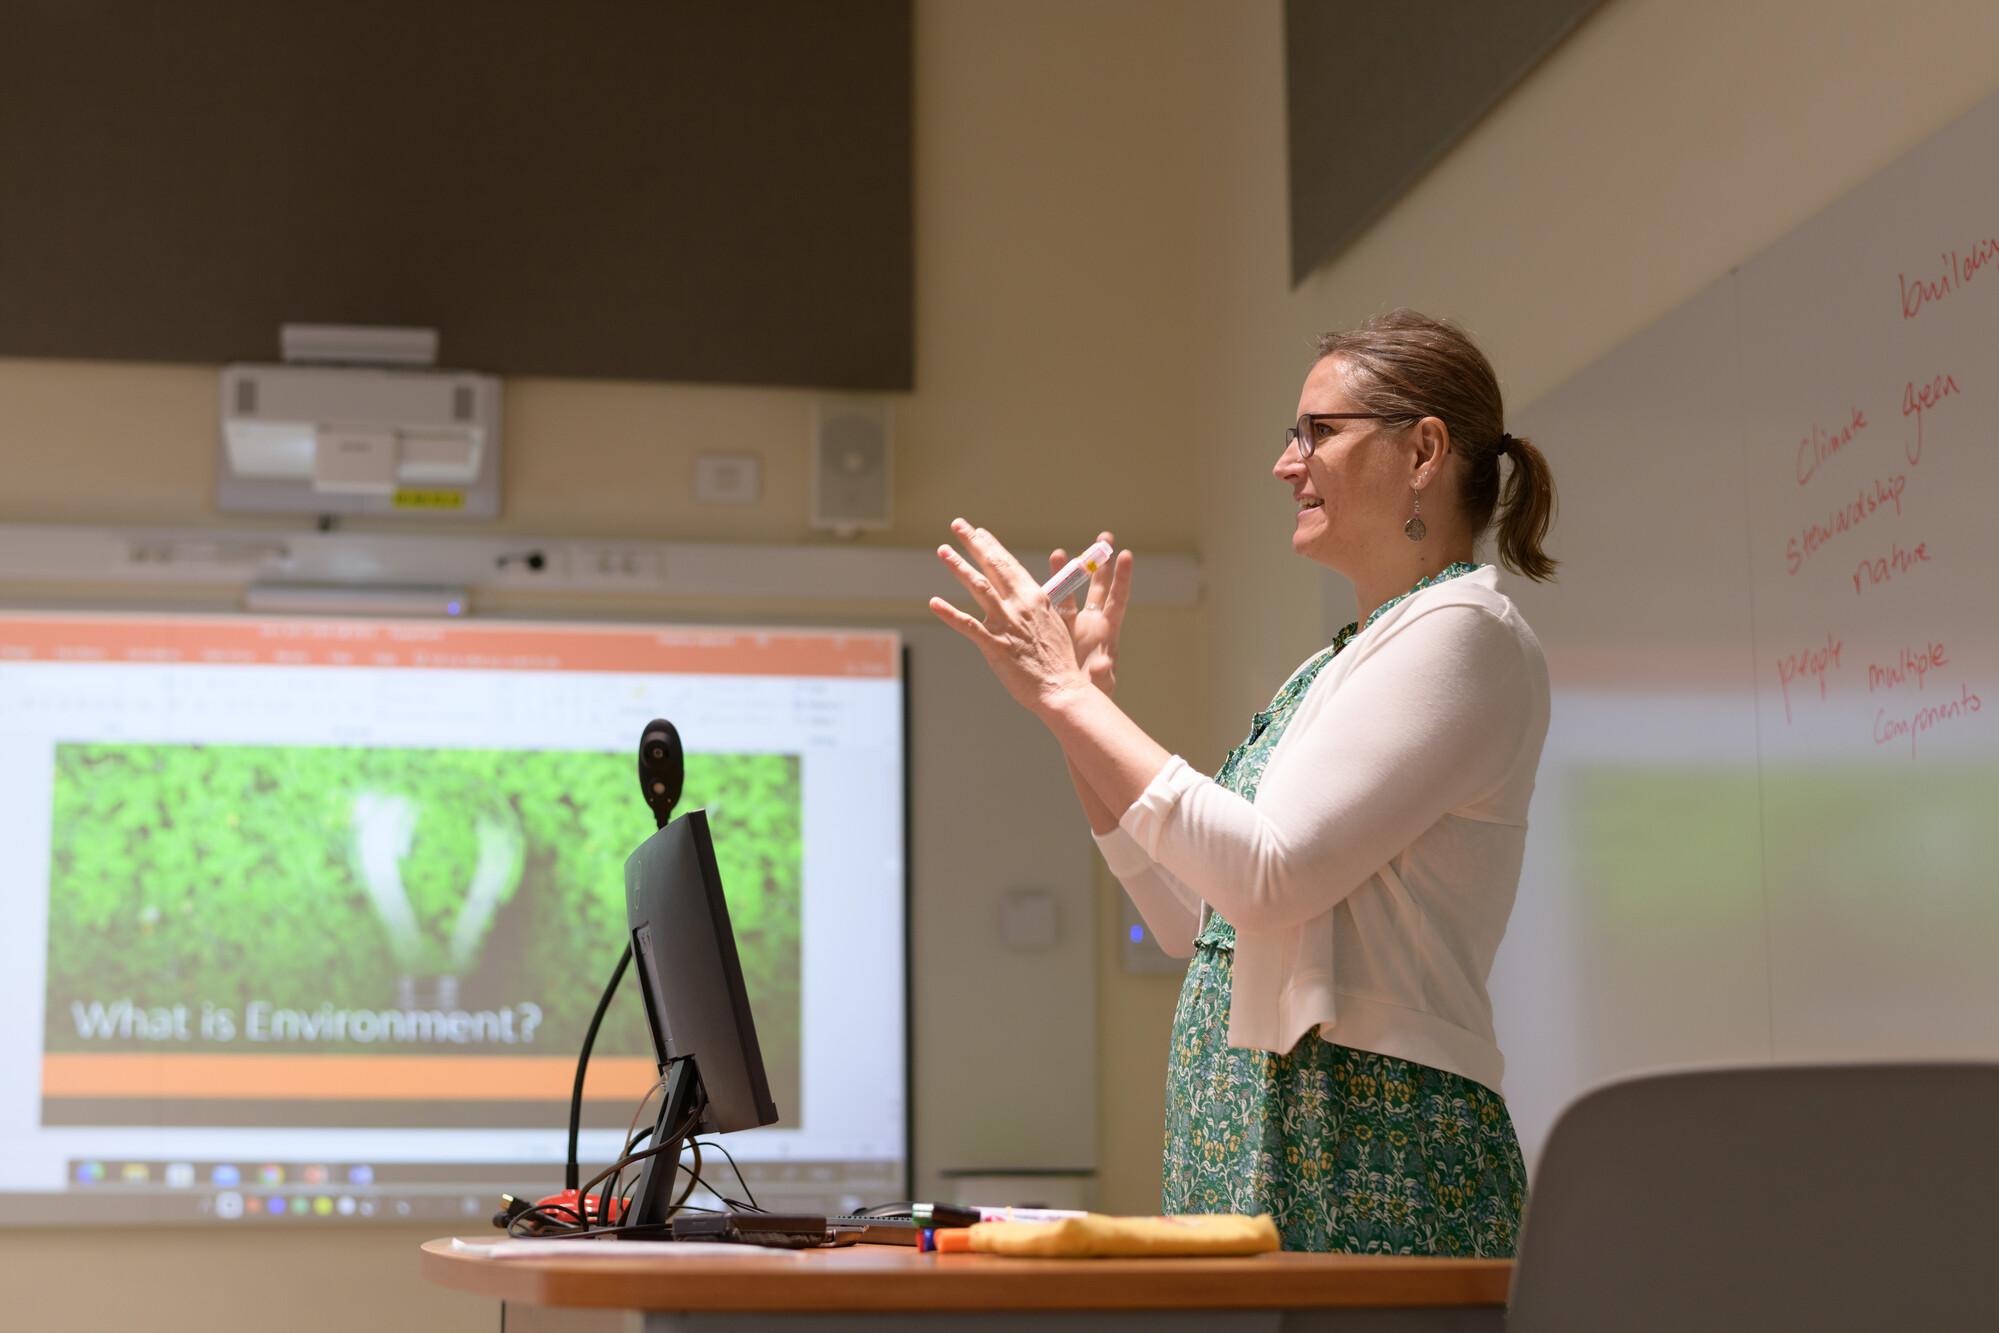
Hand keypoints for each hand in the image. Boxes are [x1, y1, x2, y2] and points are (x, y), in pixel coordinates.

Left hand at [928, 518, 1093, 716]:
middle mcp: (1020, 605)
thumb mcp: (1055, 624)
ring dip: (959, 567)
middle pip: (994, 566)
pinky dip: (950, 613)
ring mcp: (1006, 624)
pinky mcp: (995, 646)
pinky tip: (934, 602)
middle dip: (974, 543)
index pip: (1010, 564)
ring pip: (979, 588)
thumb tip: (1033, 597)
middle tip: (958, 525)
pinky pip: (968, 626)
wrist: (1062, 688)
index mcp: (1036, 598)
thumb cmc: (1059, 661)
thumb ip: (1039, 607)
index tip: (980, 531)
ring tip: (943, 550)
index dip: (992, 546)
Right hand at [1048, 531, 1132, 696]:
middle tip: (1104, 537)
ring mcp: (1070, 624)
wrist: (1068, 701)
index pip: (1117, 599)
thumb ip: (1102, 675)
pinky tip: (1032, 580)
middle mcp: (1090, 622)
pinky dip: (1042, 594)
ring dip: (1065, 573)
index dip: (1122, 578)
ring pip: (1069, 593)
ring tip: (1059, 554)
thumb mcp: (1099, 686)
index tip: (1126, 555)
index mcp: (1106, 631)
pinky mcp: (1052, 631)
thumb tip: (1105, 665)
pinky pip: (1047, 608)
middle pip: (1097, 587)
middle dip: (1100, 562)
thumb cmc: (1090, 695)